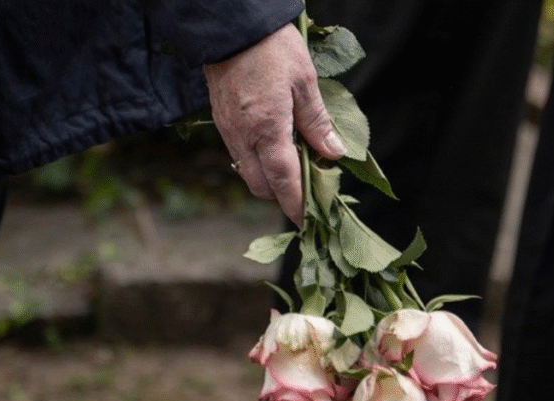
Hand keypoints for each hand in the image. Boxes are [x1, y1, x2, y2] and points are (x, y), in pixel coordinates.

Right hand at [203, 23, 346, 225]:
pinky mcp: (221, 121)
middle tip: (309, 190)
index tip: (308, 222)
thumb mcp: (304, 82)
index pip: (283, 182)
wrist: (230, 25)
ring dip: (270, 180)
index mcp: (267, 130)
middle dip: (283, 196)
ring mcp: (228, 130)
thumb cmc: (271, 48)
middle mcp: (243, 137)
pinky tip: (274, 148)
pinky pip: (239, 155)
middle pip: (261, 186)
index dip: (296, 206)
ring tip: (295, 169)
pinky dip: (257, 162)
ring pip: (247, 173)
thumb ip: (317, 123)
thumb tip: (333, 154)